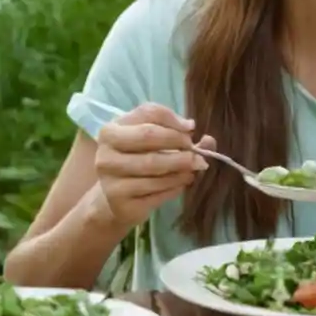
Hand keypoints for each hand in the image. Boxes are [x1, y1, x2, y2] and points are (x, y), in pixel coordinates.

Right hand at [93, 102, 213, 228]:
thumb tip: (209, 141)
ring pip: (155, 167)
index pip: (148, 113)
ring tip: (193, 169)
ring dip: (181, 168)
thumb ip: (180, 136)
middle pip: (149, 136)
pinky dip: (175, 187)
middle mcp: (106, 152)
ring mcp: (110, 178)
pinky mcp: (120, 201)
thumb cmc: (137, 163)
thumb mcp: (151, 144)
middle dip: (178, 142)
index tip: (190, 129)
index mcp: (111, 130)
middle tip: (196, 153)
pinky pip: (156, 192)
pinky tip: (182, 184)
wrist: (114, 200)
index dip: (173, 120)